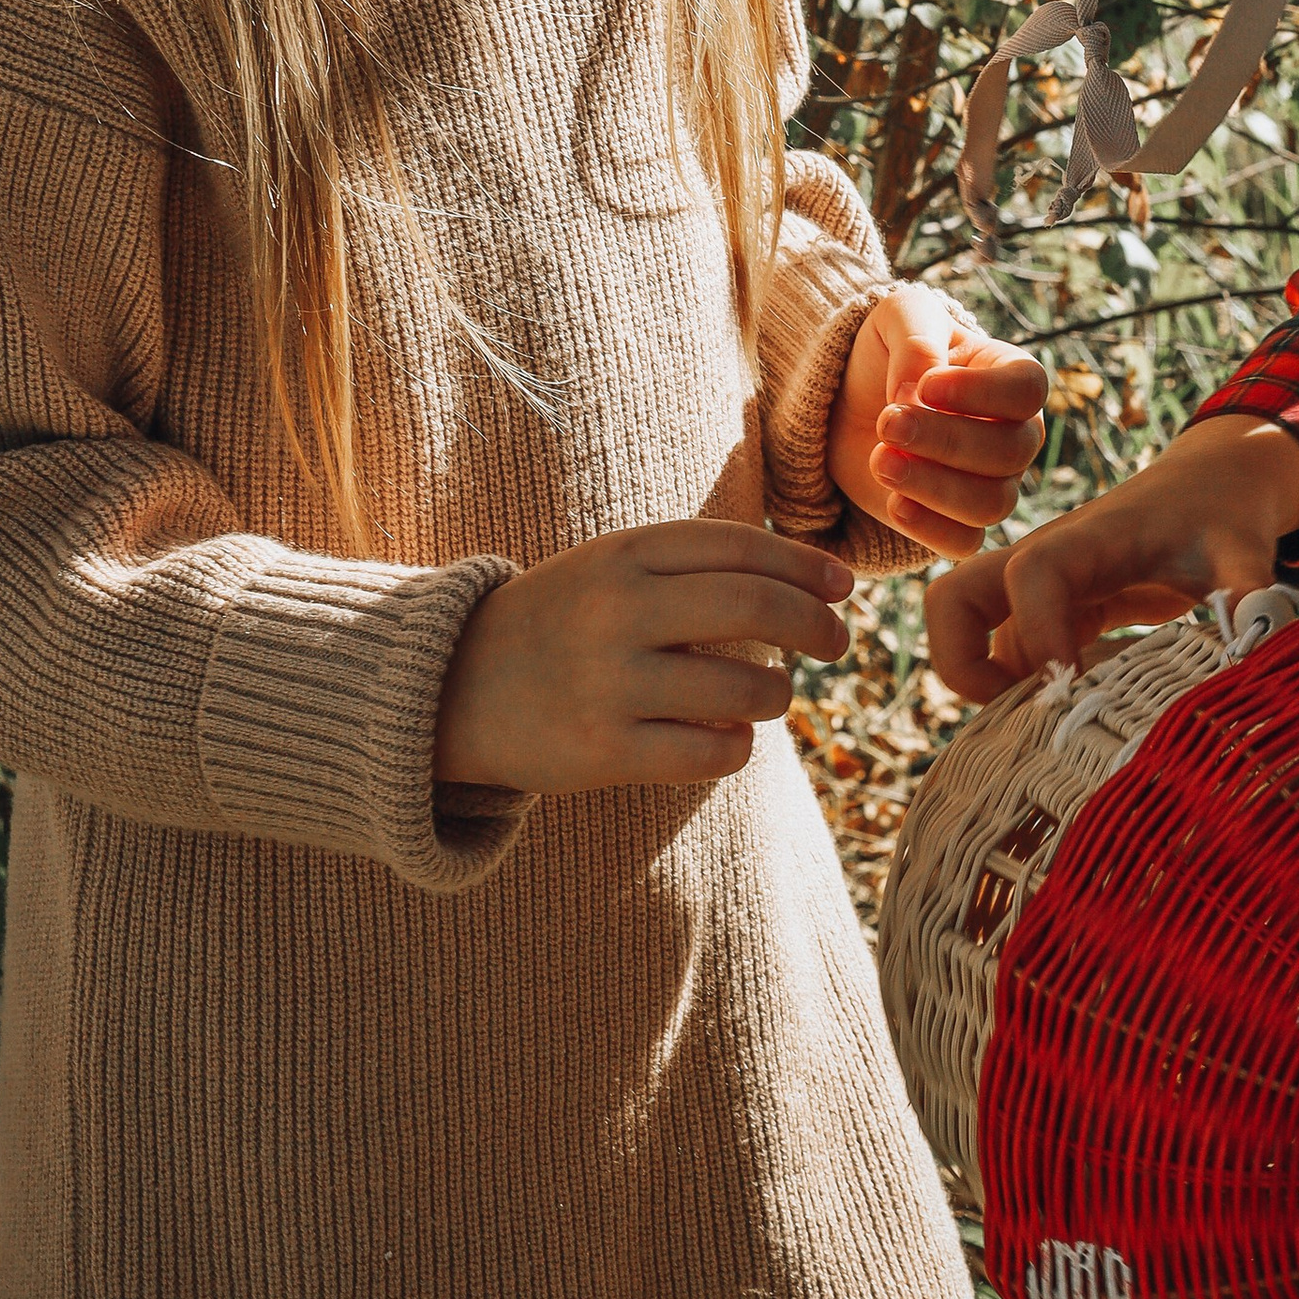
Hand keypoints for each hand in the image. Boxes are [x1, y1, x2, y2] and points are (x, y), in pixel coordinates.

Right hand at [434, 519, 850, 792]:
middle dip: (816, 625)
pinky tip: (732, 738)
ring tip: (771, 694)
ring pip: (746, 688)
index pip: (742, 546)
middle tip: (837, 642)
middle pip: (756, 606)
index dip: (806, 564)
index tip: (844, 586)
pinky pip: (711, 753)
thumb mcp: (614, 568)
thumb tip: (812, 579)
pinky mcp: (604, 751)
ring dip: (778, 694)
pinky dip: (738, 747)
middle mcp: (618, 609)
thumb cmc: (562, 621)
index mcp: (624, 553)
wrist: (454, 686)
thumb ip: (695, 565)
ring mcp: (610, 682)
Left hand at [826, 286, 1048, 559]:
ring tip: (880, 459)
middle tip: (888, 421)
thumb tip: (922, 387)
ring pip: (991, 504)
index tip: (927, 386)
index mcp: (1010, 376)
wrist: (846, 403)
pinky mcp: (957, 524)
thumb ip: (916, 337)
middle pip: (1009, 452)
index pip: (1028, 389)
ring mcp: (992, 484)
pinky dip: (929, 527)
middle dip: (944, 439)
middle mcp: (1014, 434)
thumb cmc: (886, 353)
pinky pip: (964, 543)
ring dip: (932, 485)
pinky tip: (893, 502)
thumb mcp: (896, 318)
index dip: (982, 393)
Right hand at [925, 409, 1298, 700]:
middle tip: (1020, 716)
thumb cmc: (1222, 514)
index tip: (1076, 688)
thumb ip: (1250, 592)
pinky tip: (1090, 712)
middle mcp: (1047, 564)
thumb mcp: (1242, 550)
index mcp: (1088, 538)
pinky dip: (1027, 693)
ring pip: (971, 634)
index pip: (1032, 574)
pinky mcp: (1055, 615)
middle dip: (961, 663)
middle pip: (954, 598)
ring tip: (1056, 726)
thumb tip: (1262, 639)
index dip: (1040, 633)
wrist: (1211, 486)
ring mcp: (1043, 592)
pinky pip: (1009, 656)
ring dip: (990, 687)